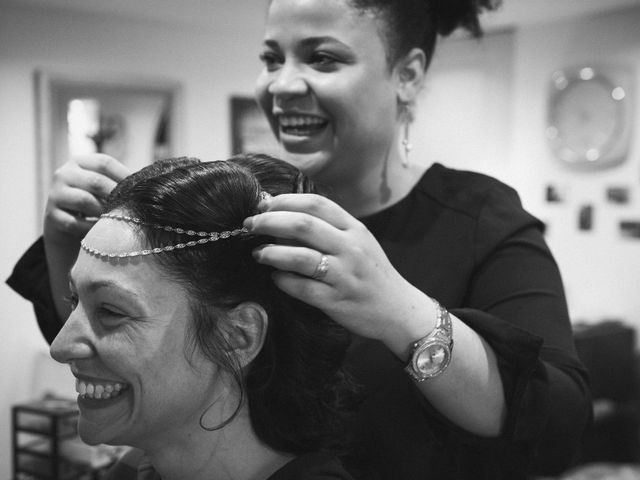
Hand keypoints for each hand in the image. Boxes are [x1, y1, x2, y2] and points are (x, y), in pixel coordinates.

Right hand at [44, 154, 130, 245]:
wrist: (65, 227)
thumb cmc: (93, 204)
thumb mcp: (103, 188)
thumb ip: (118, 182)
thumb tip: (150, 183)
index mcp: (79, 162)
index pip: (104, 163)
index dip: (123, 175)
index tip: (139, 189)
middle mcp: (63, 174)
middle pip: (96, 181)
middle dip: (116, 196)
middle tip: (131, 208)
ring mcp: (55, 194)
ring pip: (85, 201)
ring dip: (104, 212)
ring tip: (117, 219)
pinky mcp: (51, 216)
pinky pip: (75, 222)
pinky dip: (91, 228)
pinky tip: (101, 231)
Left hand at [244, 194, 424, 341]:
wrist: (397, 309)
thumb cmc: (369, 272)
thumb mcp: (357, 241)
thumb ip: (328, 227)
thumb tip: (282, 212)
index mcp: (354, 228)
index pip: (315, 204)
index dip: (284, 201)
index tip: (262, 204)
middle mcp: (350, 248)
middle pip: (302, 225)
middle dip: (268, 222)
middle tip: (249, 225)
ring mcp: (344, 275)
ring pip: (299, 257)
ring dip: (271, 253)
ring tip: (257, 253)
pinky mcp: (336, 300)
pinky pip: (301, 288)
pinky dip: (282, 280)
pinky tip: (275, 277)